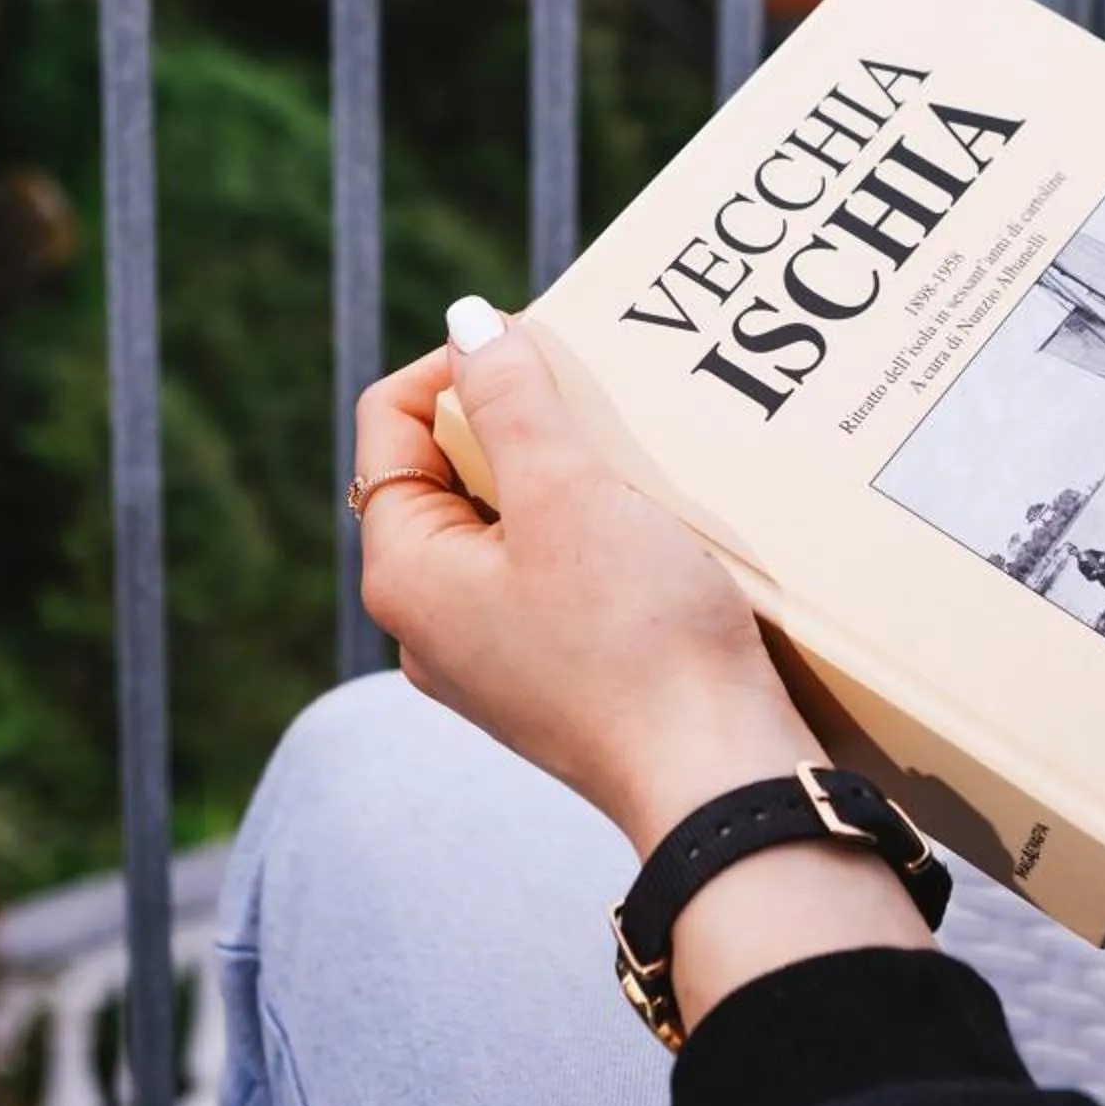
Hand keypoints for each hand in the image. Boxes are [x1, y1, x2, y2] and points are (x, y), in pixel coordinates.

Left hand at [357, 301, 931, 1030]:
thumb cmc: (636, 640)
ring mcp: (487, 660)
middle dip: (517, 420)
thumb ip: (511, 399)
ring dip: (562, 476)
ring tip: (632, 455)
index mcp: (404, 572)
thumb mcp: (569, 494)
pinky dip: (592, 536)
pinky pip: (551, 579)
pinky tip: (654, 527)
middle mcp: (427, 622)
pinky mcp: (551, 682)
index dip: (455, 364)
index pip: (389, 425)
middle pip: (448, 474)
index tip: (537, 343)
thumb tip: (469, 322)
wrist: (715, 783)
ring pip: (506, 526)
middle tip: (595, 394)